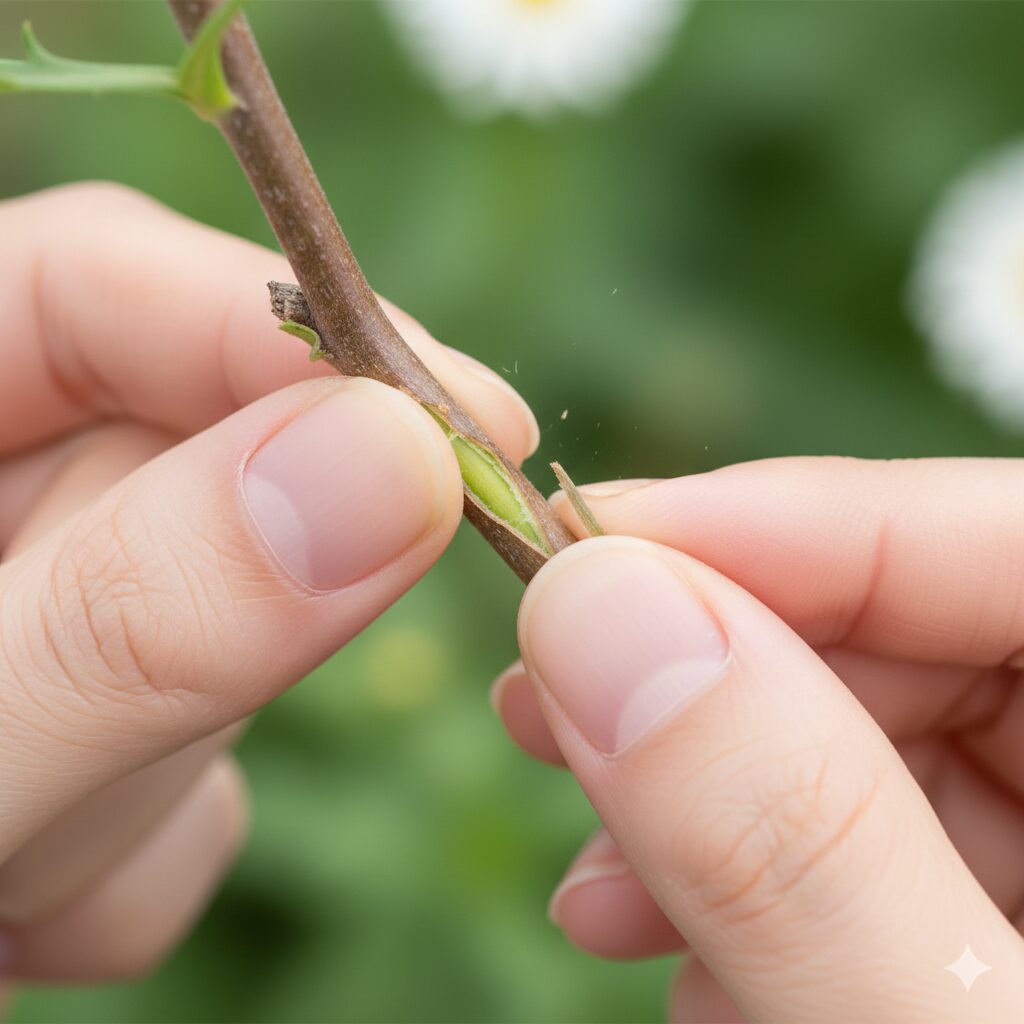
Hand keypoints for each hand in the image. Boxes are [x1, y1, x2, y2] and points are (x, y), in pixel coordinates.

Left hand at [0, 183, 537, 984]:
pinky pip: (185, 746)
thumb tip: (393, 472)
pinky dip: (140, 843)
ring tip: (23, 872)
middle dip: (225, 605)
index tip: (464, 429)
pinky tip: (32, 900)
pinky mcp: (66, 719)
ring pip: (204, 628)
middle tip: (183, 727)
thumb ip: (130, 620)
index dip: (291, 338)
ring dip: (158, 760)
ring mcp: (18, 614)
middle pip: (179, 468)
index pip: (95, 280)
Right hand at [495, 459, 1023, 1021]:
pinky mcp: (1007, 924)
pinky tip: (688, 962)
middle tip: (545, 701)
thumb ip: (800, 841)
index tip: (585, 546)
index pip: (998, 535)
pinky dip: (764, 884)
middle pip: (914, 632)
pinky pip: (885, 850)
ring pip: (878, 742)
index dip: (782, 520)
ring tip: (590, 883)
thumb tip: (598, 612)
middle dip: (708, 669)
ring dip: (709, 792)